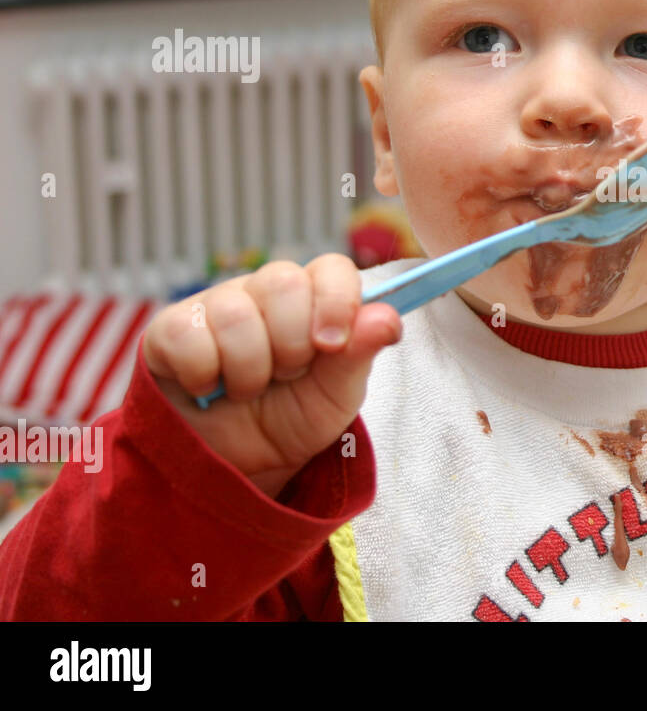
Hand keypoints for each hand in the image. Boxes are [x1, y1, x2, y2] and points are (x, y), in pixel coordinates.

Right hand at [141, 254, 401, 497]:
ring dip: (250, 368)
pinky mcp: (169, 329)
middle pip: (282, 281)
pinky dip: (204, 374)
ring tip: (248, 390)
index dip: (336, 301)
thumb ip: (360, 354)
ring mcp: (214, 306)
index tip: (331, 345)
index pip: (332, 268)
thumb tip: (388, 319)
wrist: (234, 468)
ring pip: (235, 313)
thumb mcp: (336, 396)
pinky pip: (189, 336)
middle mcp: (263, 292)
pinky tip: (208, 387)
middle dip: (291, 343)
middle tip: (287, 376)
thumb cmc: (291, 420)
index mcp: (313, 300)